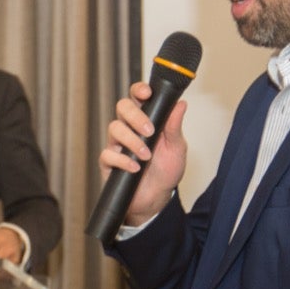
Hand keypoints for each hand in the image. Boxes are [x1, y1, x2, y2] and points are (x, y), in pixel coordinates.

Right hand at [99, 81, 188, 225]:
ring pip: (114, 128)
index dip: (139, 90)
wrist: (157, 198)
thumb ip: (175, 126)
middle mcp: (129, 128)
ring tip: (146, 156)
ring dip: (132, 141)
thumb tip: (180, 104)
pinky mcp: (109, 163)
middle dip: (135, 116)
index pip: (137, 97)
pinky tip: (135, 168)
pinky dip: (122, 161)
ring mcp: (118, 144)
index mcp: (146, 120)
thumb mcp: (177, 148)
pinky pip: (108, 154)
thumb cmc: (166, 171)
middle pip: (122, 107)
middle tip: (150, 131)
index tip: (147, 93)